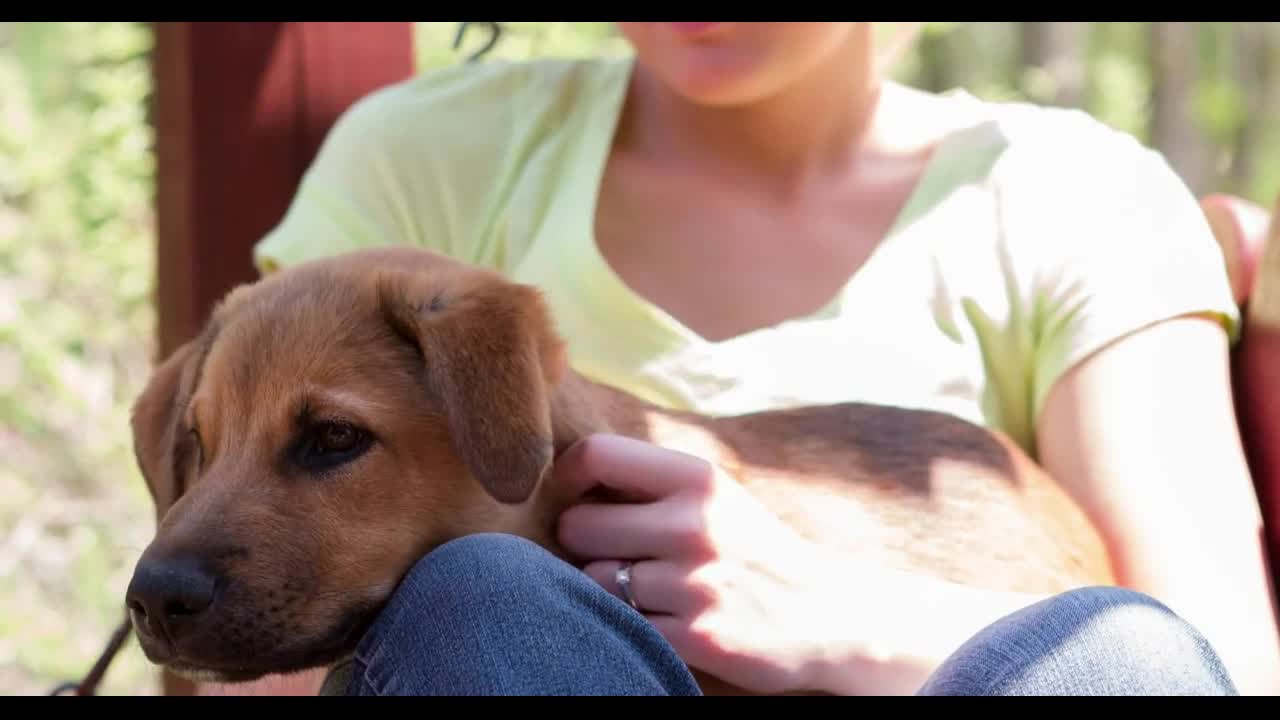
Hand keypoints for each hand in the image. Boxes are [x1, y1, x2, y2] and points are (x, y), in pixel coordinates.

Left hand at [554, 433, 849, 693]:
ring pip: (592, 581)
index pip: (598, 454)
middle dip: (586, 544)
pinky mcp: (696, 636)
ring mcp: (694, 582)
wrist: (828, 615)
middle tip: (617, 553)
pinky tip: (663, 620)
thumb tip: (567, 472)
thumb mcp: (715, 495)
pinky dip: (631, 626)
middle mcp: (694, 524)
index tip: (575, 495)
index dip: (568, 475)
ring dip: (606, 590)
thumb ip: (651, 480)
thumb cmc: (751, 548)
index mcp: (697, 479)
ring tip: (645, 590)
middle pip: (578, 526)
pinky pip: (621, 625)